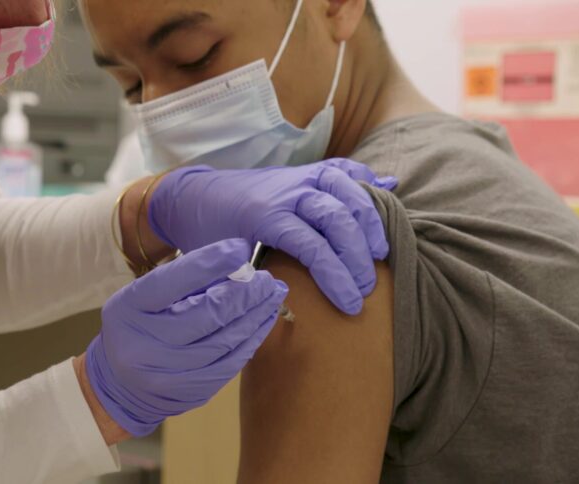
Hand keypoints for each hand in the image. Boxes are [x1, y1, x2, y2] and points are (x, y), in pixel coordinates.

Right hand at [85, 239, 287, 436]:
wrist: (120, 385)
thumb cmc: (138, 326)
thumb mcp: (145, 296)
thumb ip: (183, 281)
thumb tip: (235, 263)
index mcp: (131, 308)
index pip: (174, 280)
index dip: (212, 262)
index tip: (240, 249)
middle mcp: (146, 343)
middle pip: (207, 313)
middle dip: (245, 292)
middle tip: (267, 279)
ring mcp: (168, 373)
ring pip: (225, 340)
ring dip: (255, 315)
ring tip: (272, 297)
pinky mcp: (190, 392)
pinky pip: (230, 364)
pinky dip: (250, 340)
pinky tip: (262, 323)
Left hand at [149, 158, 395, 314]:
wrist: (193, 195)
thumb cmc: (206, 234)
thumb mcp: (219, 261)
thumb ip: (248, 279)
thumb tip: (282, 297)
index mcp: (264, 215)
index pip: (312, 247)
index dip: (336, 278)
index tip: (351, 304)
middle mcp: (286, 191)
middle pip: (337, 218)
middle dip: (358, 255)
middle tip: (367, 286)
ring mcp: (297, 176)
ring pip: (346, 187)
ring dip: (369, 218)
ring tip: (381, 251)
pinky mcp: (303, 171)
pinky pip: (341, 168)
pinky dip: (365, 179)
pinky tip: (386, 188)